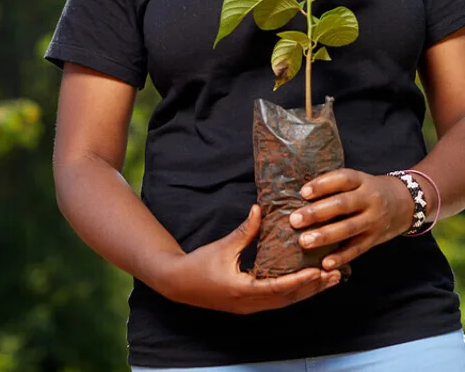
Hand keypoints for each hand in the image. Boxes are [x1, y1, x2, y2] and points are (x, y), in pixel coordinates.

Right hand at [156, 205, 341, 313]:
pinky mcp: (250, 304)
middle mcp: (250, 303)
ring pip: (286, 302)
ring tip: (330, 279)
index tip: (319, 271)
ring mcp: (251, 306)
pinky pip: (278, 300)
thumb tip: (259, 208)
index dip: (300, 281)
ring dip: (308, 291)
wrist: (179, 284)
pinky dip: (295, 291)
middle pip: (288, 299)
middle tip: (336, 274)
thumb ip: (244, 231)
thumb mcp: (223, 246)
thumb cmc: (199, 264)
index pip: (278, 288)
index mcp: (243, 290)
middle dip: (313, 288)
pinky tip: (307, 282)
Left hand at [289, 169, 414, 271]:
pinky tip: (325, 264)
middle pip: (343, 205)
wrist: (405, 203)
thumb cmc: (369, 190)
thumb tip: (300, 194)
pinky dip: (341, 257)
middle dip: (317, 213)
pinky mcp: (375, 239)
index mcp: (362, 180)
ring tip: (304, 242)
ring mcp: (373, 220)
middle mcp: (369, 199)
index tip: (303, 192)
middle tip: (294, 220)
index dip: (323, 185)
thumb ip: (335, 185)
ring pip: (349, 228)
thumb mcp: (358, 180)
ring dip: (325, 236)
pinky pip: (357, 249)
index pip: (343, 179)